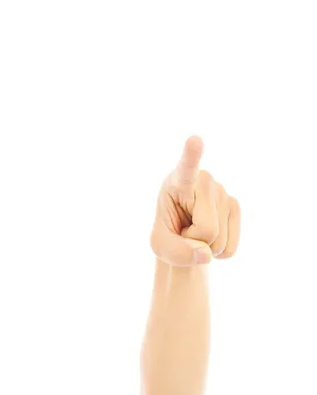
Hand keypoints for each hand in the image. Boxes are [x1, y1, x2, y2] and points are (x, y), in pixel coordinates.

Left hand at [150, 136, 240, 266]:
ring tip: (195, 230)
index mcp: (177, 181)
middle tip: (184, 228)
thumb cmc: (167, 232)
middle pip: (206, 229)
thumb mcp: (160, 245)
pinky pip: (230, 248)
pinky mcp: (235, 206)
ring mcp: (223, 192)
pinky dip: (218, 252)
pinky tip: (210, 236)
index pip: (186, 168)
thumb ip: (176, 252)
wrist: (183, 234)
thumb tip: (206, 254)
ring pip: (218, 240)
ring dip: (206, 246)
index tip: (194, 140)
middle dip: (193, 240)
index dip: (192, 155)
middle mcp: (204, 181)